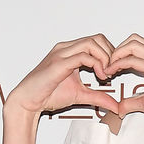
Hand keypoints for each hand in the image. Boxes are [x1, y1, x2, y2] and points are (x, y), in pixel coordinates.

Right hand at [6, 35, 120, 115]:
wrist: (28, 101)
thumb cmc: (47, 95)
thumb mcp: (80, 95)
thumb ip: (98, 97)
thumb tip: (115, 106)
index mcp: (70, 52)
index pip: (97, 41)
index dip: (110, 54)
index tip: (113, 72)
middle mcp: (66, 48)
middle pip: (97, 38)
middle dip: (110, 54)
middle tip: (113, 71)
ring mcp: (62, 53)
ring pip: (92, 43)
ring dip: (105, 58)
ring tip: (106, 74)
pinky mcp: (59, 63)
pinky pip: (83, 56)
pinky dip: (96, 65)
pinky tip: (99, 77)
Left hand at [108, 34, 143, 127]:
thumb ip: (132, 103)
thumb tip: (120, 108)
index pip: (136, 47)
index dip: (121, 54)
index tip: (111, 67)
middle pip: (133, 40)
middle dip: (117, 50)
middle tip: (108, 64)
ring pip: (132, 44)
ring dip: (116, 54)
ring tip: (108, 67)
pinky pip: (133, 60)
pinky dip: (119, 63)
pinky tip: (112, 71)